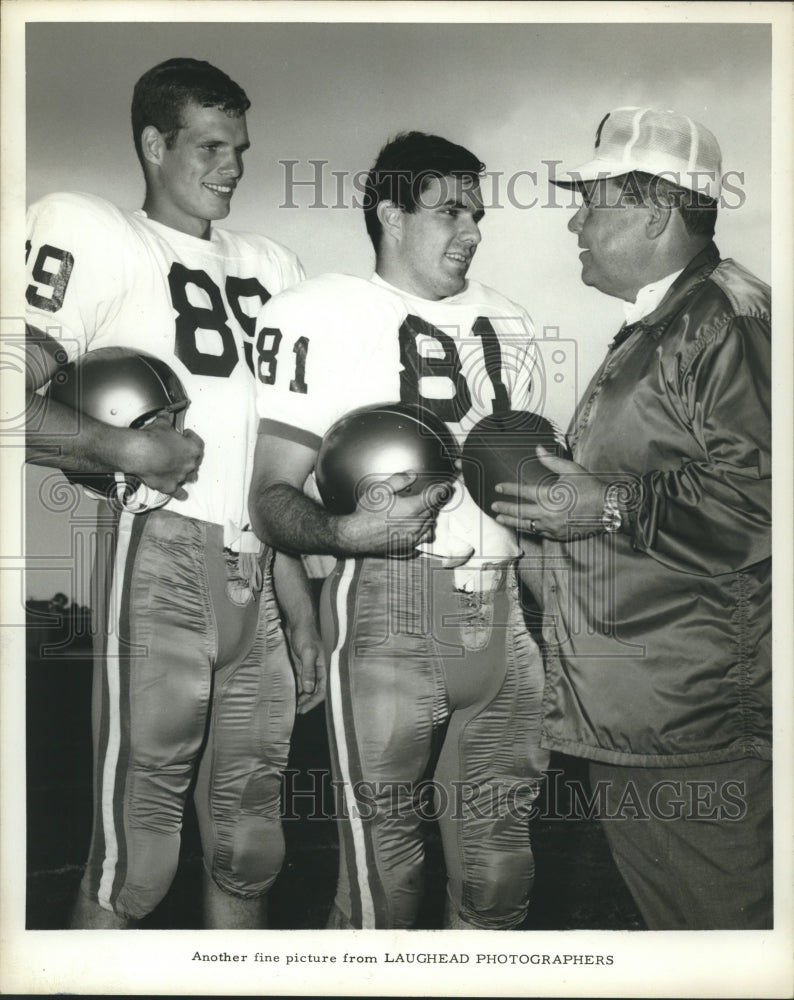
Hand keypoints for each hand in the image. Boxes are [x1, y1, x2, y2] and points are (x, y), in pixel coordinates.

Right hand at [124, 414, 204, 499]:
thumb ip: (166, 420)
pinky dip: (180, 494)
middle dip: (188, 456)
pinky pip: (178, 492)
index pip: (197, 442)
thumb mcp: (161, 424)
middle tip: (180, 453)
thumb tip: (166, 415)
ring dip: (187, 475)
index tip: (185, 435)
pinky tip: (183, 496)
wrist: (139, 453)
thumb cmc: (152, 439)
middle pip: (194, 461)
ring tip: (186, 474)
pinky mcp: (169, 486)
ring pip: (189, 477)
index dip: (191, 437)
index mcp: (192, 448)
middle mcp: (189, 464)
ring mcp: (180, 476)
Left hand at [287, 620, 327, 714]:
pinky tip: (286, 693)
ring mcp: (307, 669)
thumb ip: (309, 671)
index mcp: (323, 668)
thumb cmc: (306, 634)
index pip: (321, 691)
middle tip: (294, 712)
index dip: (312, 702)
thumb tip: (309, 689)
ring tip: (289, 706)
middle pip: (313, 692)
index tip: (302, 710)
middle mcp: (316, 671)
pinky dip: (293, 688)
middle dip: (305, 702)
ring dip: (298, 697)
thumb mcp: (308, 652)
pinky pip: (297, 680)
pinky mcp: (298, 665)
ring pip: (304, 688)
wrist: (297, 622)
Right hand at [336, 470, 451, 555]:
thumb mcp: (380, 489)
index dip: (443, 489)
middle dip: (433, 501)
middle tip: (429, 495)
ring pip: (431, 524)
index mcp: (411, 508)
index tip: (448, 485)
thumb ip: (399, 480)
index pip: (435, 496)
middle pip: (433, 510)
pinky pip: (425, 537)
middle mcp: (416, 524)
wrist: (356, 535)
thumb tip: (412, 474)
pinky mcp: (409, 546)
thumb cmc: (366, 513)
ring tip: (420, 509)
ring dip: (429, 515)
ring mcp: (413, 537)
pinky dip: (425, 529)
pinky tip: (417, 524)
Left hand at [491, 446, 607, 540]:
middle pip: (520, 511)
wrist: (608, 509)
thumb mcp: (571, 470)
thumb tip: (538, 449)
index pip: (522, 491)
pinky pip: (539, 533)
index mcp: (549, 496)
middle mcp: (548, 513)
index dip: (508, 489)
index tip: (498, 487)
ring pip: (526, 525)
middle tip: (494, 506)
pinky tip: (523, 527)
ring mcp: (552, 526)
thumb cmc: (591, 488)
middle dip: (505, 508)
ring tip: (501, 519)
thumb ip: (551, 461)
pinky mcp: (559, 535)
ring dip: (512, 521)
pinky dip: (528, 529)